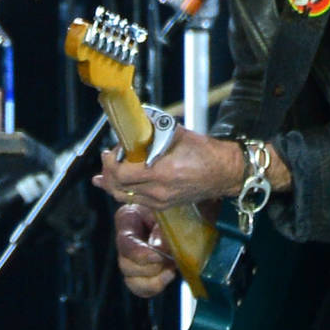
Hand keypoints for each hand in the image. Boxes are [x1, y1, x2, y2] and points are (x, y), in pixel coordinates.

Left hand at [92, 127, 243, 208]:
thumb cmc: (204, 152)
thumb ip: (151, 131)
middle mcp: (159, 191)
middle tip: (107, 159)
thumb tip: (131, 124)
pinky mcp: (164, 205)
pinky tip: (117, 186)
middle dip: (108, 173)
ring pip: (125, 197)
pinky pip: (137, 200)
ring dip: (113, 185)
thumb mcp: (175, 134)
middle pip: (119, 188)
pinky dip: (125, 192)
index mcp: (161, 172)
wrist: (225, 172)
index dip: (110, 163)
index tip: (109, 152)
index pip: (122, 174)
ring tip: (104, 176)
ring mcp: (161, 201)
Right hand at [113, 203, 177, 297]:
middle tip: (169, 261)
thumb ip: (162, 230)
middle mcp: (125, 242)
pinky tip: (168, 275)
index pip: (124, 242)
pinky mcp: (142, 273)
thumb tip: (159, 250)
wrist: (183, 214)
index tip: (158, 257)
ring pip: (131, 281)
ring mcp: (132, 260)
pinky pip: (141, 289)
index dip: (139, 254)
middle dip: (150, 268)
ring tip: (170, 269)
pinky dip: (154, 287)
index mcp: (127, 219)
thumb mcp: (168, 213)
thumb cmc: (174, 208)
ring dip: (153, 280)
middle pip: (125, 265)